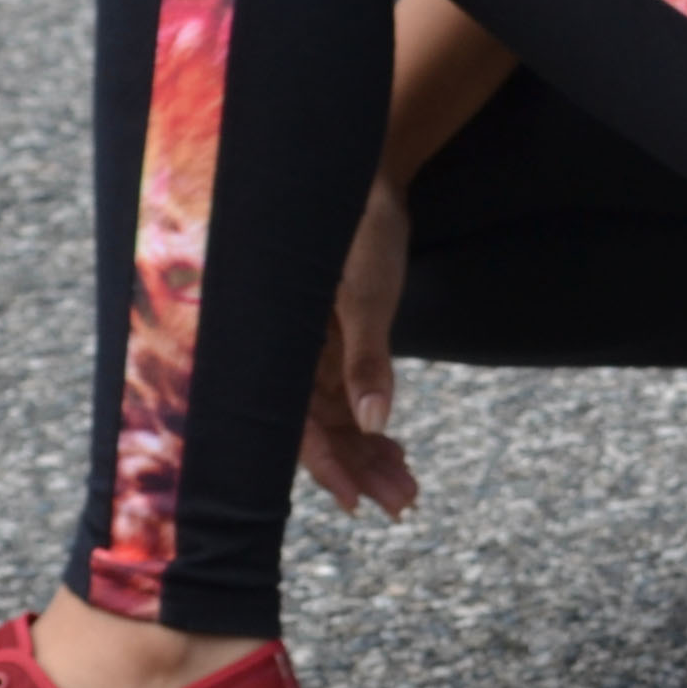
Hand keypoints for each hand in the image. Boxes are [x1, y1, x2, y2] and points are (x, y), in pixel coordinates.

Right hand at [297, 182, 417, 519]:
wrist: (368, 183)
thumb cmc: (358, 229)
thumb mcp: (366, 295)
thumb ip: (366, 359)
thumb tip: (372, 423)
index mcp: (279, 345)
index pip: (292, 423)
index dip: (325, 466)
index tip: (356, 502)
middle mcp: (287, 356)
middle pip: (318, 430)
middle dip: (360, 469)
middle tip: (402, 504)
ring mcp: (308, 352)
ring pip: (335, 419)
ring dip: (369, 455)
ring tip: (407, 490)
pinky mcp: (330, 344)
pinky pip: (346, 397)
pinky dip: (372, 425)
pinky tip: (397, 449)